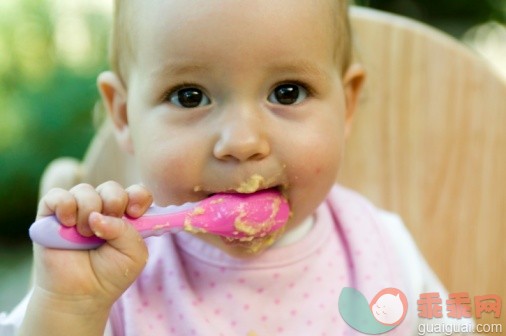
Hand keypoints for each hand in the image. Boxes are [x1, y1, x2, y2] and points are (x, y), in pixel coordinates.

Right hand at [32, 181, 151, 310]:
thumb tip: (98, 216)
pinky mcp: (51, 215)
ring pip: (85, 190)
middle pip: (111, 188)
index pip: (136, 192)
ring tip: (86, 235)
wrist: (79, 295)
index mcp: (125, 215)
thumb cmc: (110, 274)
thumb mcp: (134, 255)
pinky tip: (68, 224)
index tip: (135, 213)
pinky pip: (57, 195)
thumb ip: (128, 232)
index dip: (139, 197)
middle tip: (107, 229)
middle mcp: (102, 208)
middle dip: (114, 204)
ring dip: (88, 211)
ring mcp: (77, 209)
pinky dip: (65, 206)